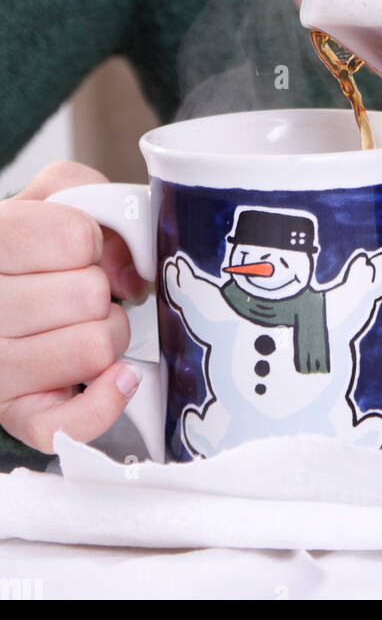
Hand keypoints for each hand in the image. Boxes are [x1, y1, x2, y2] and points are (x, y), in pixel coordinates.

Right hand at [0, 160, 147, 453]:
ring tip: (82, 325)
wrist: (1, 294)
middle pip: (89, 295)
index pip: (74, 239)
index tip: (79, 249)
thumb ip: (91, 196)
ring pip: (95, 348)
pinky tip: (115, 376)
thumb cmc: (30, 248)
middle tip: (81, 293)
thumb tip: (130, 266)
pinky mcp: (15, 417)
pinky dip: (106, 399)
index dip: (92, 241)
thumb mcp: (52, 197)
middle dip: (102, 290)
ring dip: (108, 334)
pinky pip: (72, 423)